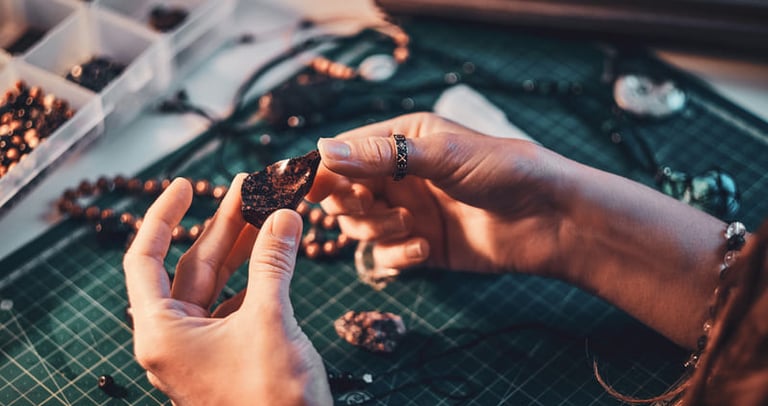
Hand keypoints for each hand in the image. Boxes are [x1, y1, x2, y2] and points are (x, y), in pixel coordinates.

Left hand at [123, 176, 331, 404]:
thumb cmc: (272, 399)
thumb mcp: (270, 320)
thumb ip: (273, 263)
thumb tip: (283, 214)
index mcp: (162, 333)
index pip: (145, 259)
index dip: (162, 216)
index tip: (186, 184)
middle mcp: (175, 338)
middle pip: (191, 266)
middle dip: (222, 226)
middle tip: (249, 188)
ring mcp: (203, 348)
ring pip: (219, 283)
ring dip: (244, 248)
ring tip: (268, 210)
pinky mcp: (230, 354)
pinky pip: (239, 302)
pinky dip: (259, 276)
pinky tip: (278, 252)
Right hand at [307, 112, 570, 276]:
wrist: (548, 219)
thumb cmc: (502, 171)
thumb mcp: (440, 155)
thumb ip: (381, 155)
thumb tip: (322, 150)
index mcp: (402, 139)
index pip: (346, 152)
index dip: (325, 170)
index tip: (311, 188)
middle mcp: (400, 175)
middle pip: (345, 193)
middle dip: (351, 203)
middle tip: (369, 206)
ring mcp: (409, 211)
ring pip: (360, 226)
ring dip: (377, 229)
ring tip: (410, 225)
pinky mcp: (420, 245)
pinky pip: (385, 255)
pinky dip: (398, 254)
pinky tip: (425, 248)